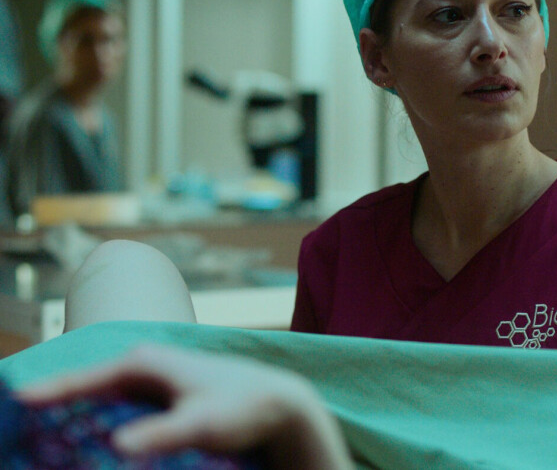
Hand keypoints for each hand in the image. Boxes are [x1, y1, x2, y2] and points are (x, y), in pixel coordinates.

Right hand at [19, 345, 353, 469]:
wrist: (278, 403)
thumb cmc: (241, 409)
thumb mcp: (200, 424)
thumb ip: (161, 434)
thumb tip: (118, 444)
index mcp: (142, 362)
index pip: (82, 380)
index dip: (47, 393)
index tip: (16, 403)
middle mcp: (142, 365)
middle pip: (85, 389)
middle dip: (55, 407)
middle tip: (24, 432)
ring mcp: (151, 379)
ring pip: (100, 400)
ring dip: (76, 418)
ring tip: (47, 442)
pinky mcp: (160, 397)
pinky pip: (117, 410)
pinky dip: (99, 424)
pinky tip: (89, 445)